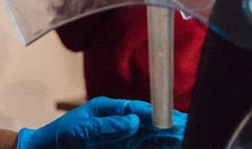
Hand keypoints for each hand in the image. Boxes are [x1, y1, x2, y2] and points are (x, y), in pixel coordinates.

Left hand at [16, 98, 186, 148]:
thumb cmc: (60, 138)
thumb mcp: (81, 130)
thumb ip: (107, 126)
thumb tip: (134, 120)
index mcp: (110, 110)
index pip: (140, 111)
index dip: (160, 116)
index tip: (177, 119)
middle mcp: (119, 124)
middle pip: (151, 126)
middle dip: (171, 128)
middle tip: (191, 131)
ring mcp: (122, 141)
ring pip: (151, 141)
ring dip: (169, 141)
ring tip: (188, 140)